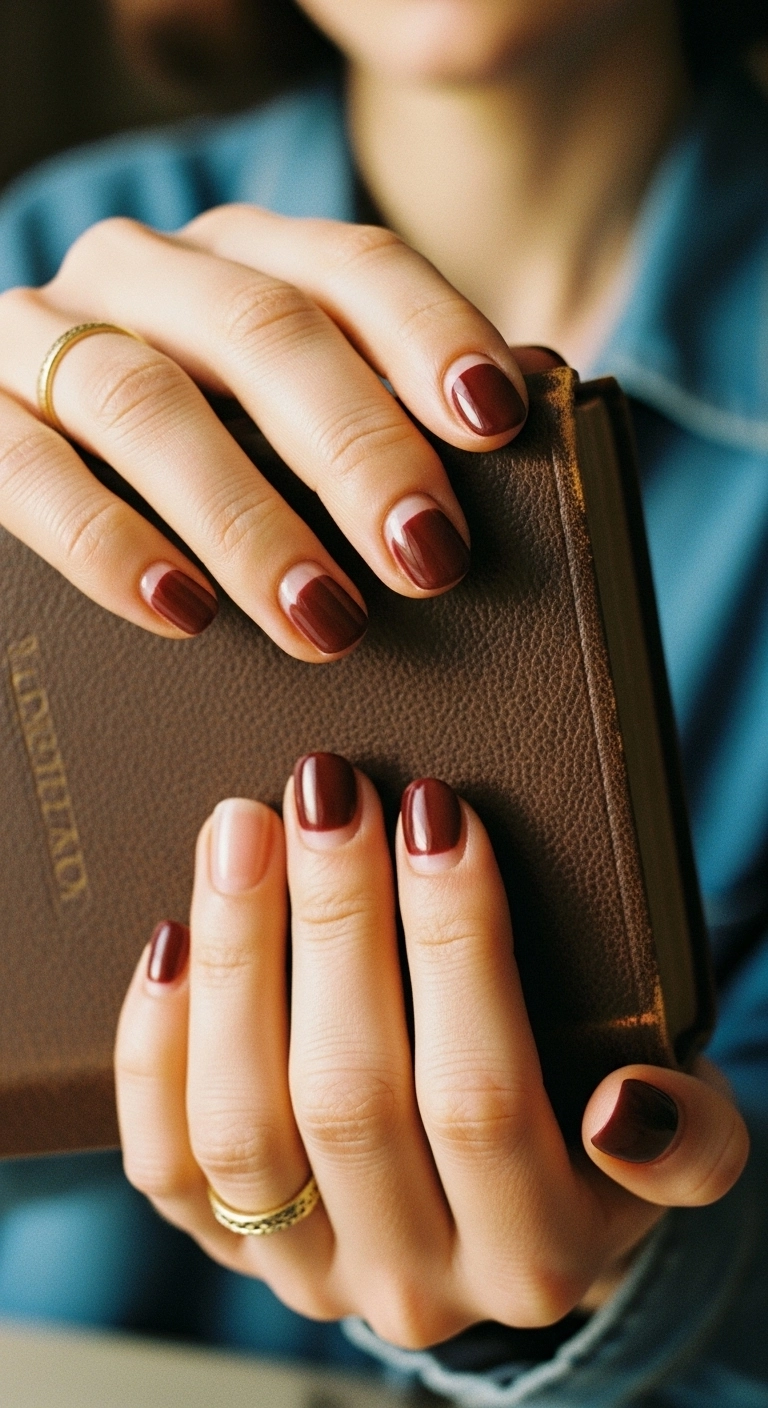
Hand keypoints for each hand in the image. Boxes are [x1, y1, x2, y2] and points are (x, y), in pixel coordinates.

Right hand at [0, 209, 531, 656]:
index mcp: (244, 256)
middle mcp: (147, 273)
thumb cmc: (197, 446)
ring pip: (142, 399)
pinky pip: (27, 467)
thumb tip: (533, 402)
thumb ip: (383, 399)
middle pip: (261, 330)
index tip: (494, 421)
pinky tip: (179, 610)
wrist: (25, 439)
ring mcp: (44, 332)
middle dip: (356, 448)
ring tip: (324, 619)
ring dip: (245, 517)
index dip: (429, 335)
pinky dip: (106, 542)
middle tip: (426, 558)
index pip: (351, 266)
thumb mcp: (287, 409)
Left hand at [115, 759, 747, 1344]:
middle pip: (348, 1095)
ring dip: (236, 960)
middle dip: (333, 921)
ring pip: (240, 1124)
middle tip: (324, 791)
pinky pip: (166, 1160)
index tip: (435, 813)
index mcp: (537, 1249)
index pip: (481, 1093)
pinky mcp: (228, 1246)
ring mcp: (309, 1267)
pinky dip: (157, 1046)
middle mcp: (415, 1279)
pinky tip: (174, 938)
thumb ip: (686, 1137)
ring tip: (241, 831)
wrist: (514, 1219)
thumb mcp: (686, 1135)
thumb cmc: (594, 1140)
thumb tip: (624, 1110)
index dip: (453, 945)